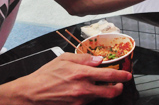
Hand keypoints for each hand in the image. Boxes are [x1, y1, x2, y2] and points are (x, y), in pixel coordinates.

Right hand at [10, 53, 130, 104]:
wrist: (30, 93)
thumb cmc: (46, 75)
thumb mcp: (64, 59)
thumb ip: (84, 58)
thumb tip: (99, 60)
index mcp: (82, 74)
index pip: (110, 76)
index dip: (123, 76)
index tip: (128, 75)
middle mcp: (83, 88)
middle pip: (111, 93)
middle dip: (119, 88)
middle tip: (120, 84)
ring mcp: (79, 100)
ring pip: (100, 97)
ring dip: (103, 91)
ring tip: (98, 84)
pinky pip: (88, 101)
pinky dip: (91, 96)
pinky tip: (85, 90)